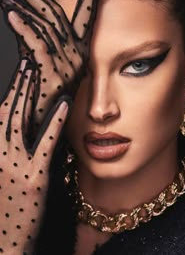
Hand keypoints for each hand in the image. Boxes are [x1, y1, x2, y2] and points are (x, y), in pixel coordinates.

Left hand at [0, 0, 104, 126]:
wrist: (46, 131)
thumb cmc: (44, 103)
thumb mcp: (43, 70)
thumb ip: (35, 46)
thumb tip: (22, 24)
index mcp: (77, 53)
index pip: (86, 15)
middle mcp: (76, 57)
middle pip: (58, 16)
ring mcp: (67, 67)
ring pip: (47, 28)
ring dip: (24, 9)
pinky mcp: (54, 76)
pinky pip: (39, 46)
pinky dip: (25, 29)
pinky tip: (11, 16)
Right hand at [0, 59, 69, 253]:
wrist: (3, 240)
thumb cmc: (3, 208)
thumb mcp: (2, 173)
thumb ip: (7, 151)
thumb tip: (17, 129)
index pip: (1, 114)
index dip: (11, 93)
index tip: (21, 74)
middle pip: (7, 111)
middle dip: (16, 85)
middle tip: (27, 62)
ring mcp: (13, 164)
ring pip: (19, 120)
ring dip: (27, 93)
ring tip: (35, 71)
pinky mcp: (32, 177)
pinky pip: (44, 143)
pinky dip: (53, 121)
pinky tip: (64, 103)